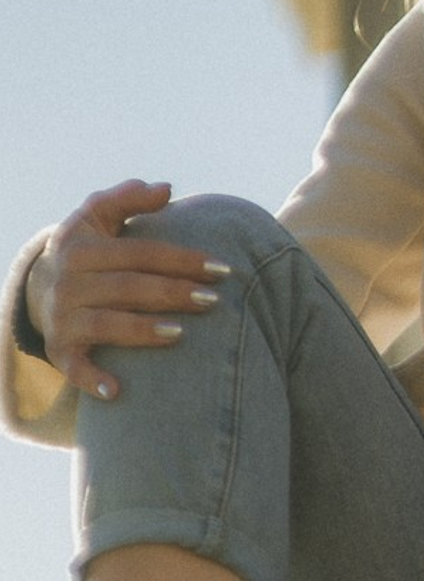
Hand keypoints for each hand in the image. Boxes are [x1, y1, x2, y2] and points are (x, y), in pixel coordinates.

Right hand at [25, 180, 230, 401]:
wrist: (42, 287)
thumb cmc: (89, 250)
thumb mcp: (98, 217)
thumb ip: (129, 199)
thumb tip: (167, 189)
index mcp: (81, 247)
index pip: (141, 252)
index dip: (182, 259)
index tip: (222, 269)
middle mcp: (67, 283)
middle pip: (129, 288)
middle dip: (174, 293)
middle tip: (214, 301)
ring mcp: (62, 318)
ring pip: (107, 324)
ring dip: (143, 330)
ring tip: (181, 333)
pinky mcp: (60, 350)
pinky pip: (75, 368)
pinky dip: (92, 380)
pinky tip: (118, 391)